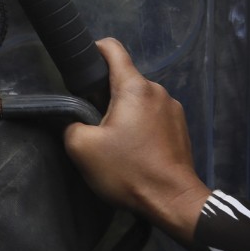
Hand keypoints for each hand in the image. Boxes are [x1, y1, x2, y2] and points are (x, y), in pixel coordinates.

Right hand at [64, 38, 209, 242]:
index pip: (112, 49)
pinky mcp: (181, 127)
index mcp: (134, 88)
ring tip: (113, 140)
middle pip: (124, 78)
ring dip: (123, 111)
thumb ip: (70, 123)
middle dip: (104, 93)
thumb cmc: (127, 170)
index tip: (79, 68)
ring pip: (138, 99)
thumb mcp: (81, 148)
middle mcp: (157, 91)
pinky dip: (139, 123)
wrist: (173, 201)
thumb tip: (76, 118)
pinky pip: (152, 114)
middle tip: (91, 121)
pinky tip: (133, 148)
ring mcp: (173, 109)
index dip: (92, 50)